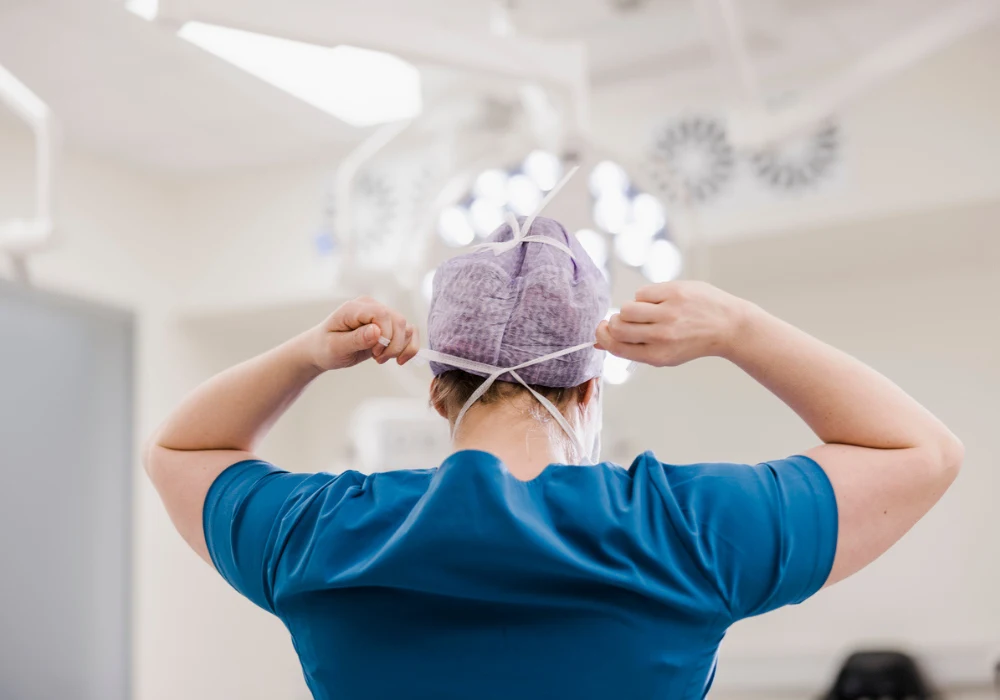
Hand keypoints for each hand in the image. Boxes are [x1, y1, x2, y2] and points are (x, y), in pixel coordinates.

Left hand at [303, 297, 419, 370]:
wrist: (322, 350)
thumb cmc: (325, 347)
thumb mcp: (335, 347)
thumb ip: (356, 339)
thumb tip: (377, 331)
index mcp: (355, 308)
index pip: (382, 314)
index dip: (385, 335)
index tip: (374, 352)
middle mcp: (371, 307)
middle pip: (398, 321)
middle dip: (393, 345)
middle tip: (377, 358)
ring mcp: (381, 315)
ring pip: (407, 327)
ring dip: (400, 348)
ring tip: (381, 359)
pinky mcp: (388, 325)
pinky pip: (409, 332)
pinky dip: (409, 348)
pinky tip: (399, 359)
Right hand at [595, 281, 748, 366]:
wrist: (728, 326)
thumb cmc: (693, 341)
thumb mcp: (664, 354)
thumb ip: (633, 349)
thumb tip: (599, 343)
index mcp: (657, 355)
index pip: (616, 346)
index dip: (603, 336)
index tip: (602, 330)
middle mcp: (662, 335)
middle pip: (617, 326)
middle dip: (614, 322)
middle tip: (622, 320)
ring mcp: (669, 313)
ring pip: (627, 308)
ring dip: (630, 309)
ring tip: (645, 311)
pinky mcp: (674, 292)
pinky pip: (642, 293)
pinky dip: (646, 297)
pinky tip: (661, 301)